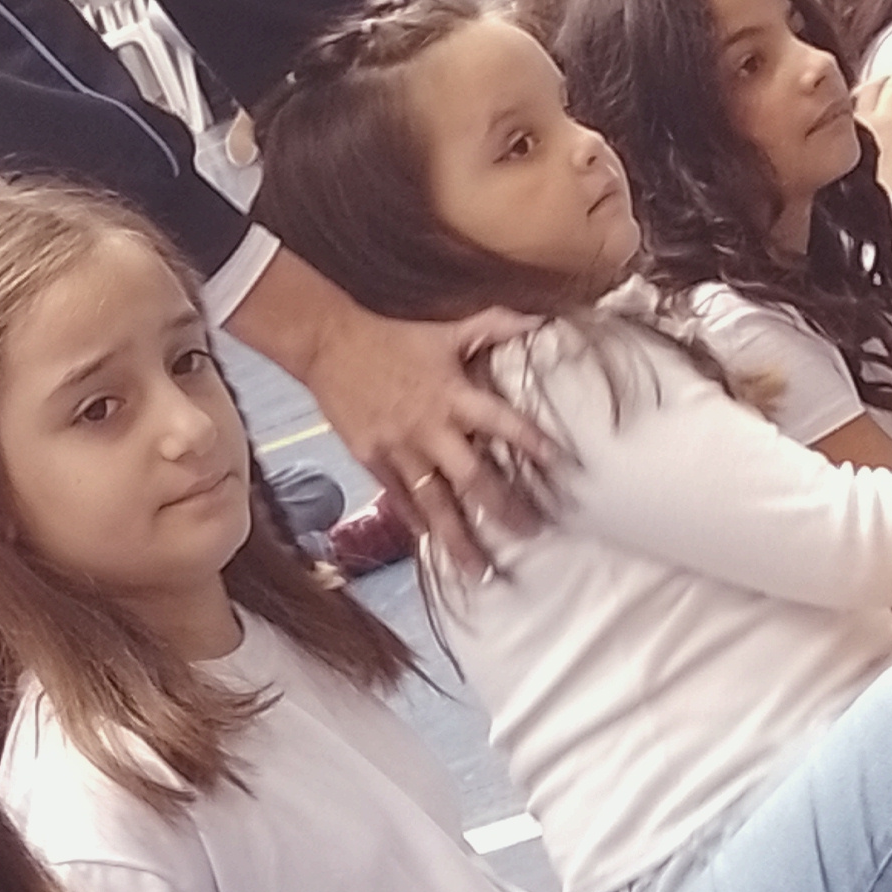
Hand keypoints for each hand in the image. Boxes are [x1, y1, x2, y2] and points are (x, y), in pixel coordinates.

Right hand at [298, 297, 559, 579]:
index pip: (503, 422)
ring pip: (434, 503)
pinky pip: (400, 500)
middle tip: (532, 535)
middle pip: (473, 478)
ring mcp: (399, 449)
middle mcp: (431, 428)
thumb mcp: (447, 330)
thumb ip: (495, 325)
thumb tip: (540, 320)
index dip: (532, 443)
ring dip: (458, 539)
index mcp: (454, 395)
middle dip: (504, 509)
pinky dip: (418, 526)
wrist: (330, 345)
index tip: (561, 468)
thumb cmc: (395, 338)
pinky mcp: (372, 461)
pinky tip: (434, 549)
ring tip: (480, 571)